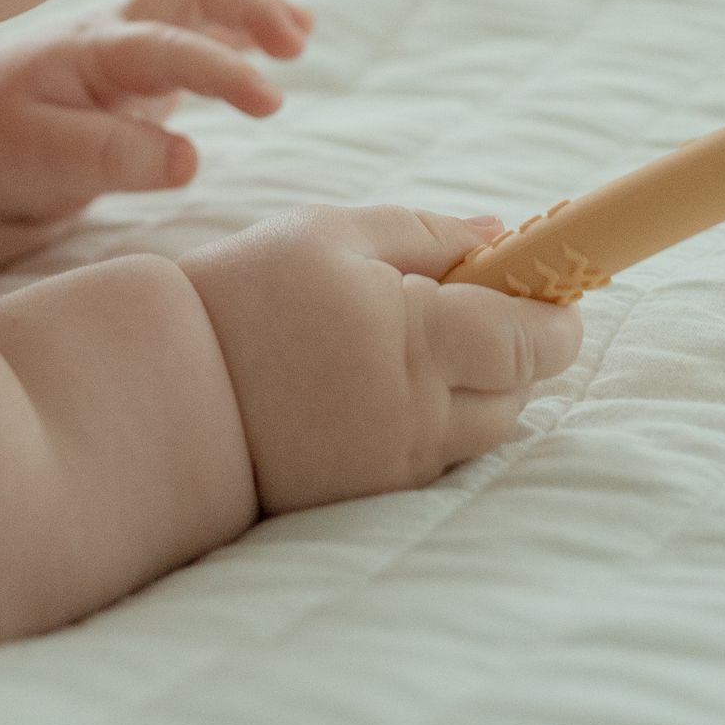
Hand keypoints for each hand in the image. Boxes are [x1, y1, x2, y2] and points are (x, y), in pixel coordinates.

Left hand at [0, 0, 313, 225]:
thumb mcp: (39, 158)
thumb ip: (110, 157)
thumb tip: (189, 160)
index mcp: (88, 50)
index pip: (163, 48)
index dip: (218, 70)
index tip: (267, 102)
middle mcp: (115, 31)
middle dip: (244, 5)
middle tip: (294, 40)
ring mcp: (133, 39)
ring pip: (198, 2)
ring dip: (251, 9)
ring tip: (300, 33)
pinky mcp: (147, 61)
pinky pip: (202, 28)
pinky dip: (244, 25)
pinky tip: (290, 34)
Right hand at [181, 204, 581, 513]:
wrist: (168, 393)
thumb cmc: (246, 297)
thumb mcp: (328, 233)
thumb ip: (426, 231)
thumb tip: (505, 234)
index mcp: (416, 337)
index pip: (534, 339)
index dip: (556, 313)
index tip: (550, 286)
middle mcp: (422, 413)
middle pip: (522, 388)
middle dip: (517, 344)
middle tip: (472, 300)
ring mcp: (400, 461)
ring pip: (487, 427)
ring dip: (482, 383)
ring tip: (418, 339)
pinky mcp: (376, 493)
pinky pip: (442, 454)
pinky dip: (440, 416)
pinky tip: (385, 380)